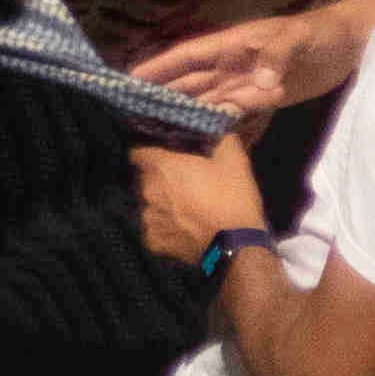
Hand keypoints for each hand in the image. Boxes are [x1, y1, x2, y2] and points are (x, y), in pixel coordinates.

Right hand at [132, 8, 356, 120]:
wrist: (350, 45)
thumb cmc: (318, 33)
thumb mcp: (297, 38)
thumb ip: (276, 56)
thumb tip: (260, 85)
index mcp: (231, 45)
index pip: (186, 57)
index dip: (159, 66)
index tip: (130, 78)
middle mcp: (231, 64)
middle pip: (190, 80)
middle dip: (162, 92)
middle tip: (132, 111)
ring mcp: (247, 82)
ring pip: (207, 97)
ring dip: (184, 109)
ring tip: (156, 126)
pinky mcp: (265, 98)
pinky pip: (233, 110)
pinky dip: (215, 119)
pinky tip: (198, 132)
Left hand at [132, 136, 269, 268]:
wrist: (236, 245)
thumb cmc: (232, 199)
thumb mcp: (235, 163)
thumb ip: (223, 141)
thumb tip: (221, 130)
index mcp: (161, 167)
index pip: (138, 153)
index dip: (150, 154)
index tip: (163, 158)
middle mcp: (148, 190)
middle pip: (144, 180)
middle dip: (158, 180)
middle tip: (181, 186)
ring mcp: (148, 217)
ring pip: (148, 206)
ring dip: (160, 206)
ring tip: (182, 211)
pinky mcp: (154, 241)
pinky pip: (153, 231)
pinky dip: (163, 230)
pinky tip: (180, 231)